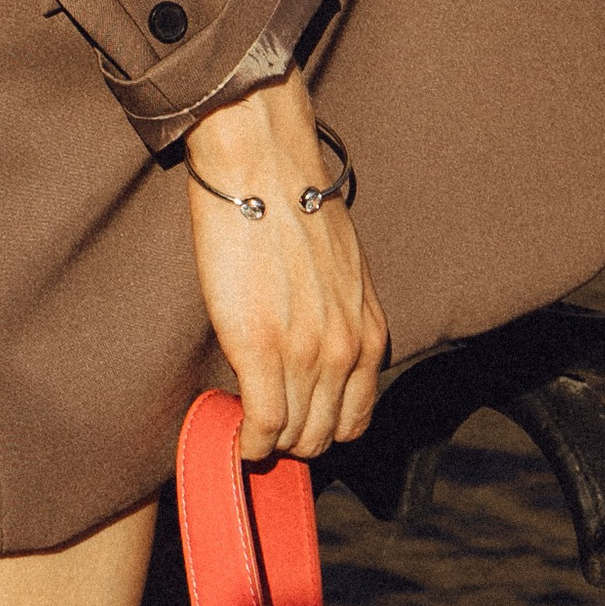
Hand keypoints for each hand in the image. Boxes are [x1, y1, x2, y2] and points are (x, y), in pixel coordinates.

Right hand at [185, 75, 388, 463]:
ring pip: (293, 436)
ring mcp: (305, 353)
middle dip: (294, 440)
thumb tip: (314, 349)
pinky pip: (262, 425)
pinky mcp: (259, 347)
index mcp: (368, 333)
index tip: (296, 423)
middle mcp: (345, 351)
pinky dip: (248, 441)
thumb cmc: (292, 204)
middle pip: (323, 434)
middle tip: (264, 426)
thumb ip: (338, 318)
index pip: (355, 418)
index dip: (322, 429)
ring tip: (246, 427)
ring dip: (270, 442)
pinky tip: (236, 434)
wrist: (261, 163)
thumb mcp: (341, 272)